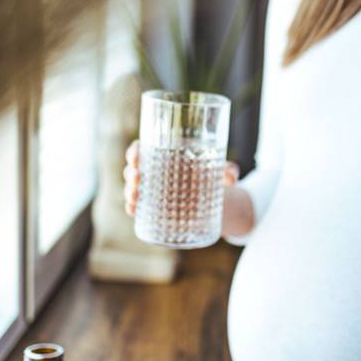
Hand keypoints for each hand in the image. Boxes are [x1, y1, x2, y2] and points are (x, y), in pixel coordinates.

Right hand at [122, 139, 239, 216]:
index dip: (134, 151)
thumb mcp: (221, 172)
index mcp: (164, 156)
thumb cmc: (213, 178)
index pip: (142, 149)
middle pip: (134, 170)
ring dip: (129, 192)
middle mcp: (154, 173)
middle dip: (131, 173)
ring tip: (135, 195)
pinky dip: (133, 209)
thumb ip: (228, 170)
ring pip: (134, 189)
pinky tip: (133, 210)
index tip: (136, 154)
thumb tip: (231, 176)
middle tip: (138, 177)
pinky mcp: (155, 210)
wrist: (216, 203)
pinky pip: (139, 209)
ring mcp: (153, 193)